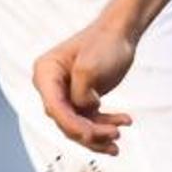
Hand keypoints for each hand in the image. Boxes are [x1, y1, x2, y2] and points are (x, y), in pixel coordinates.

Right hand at [34, 20, 140, 152]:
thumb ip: (81, 92)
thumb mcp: (90, 66)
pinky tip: (125, 121)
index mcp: (46, 73)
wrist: (122, 33)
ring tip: (119, 138)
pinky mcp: (82, 98)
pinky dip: (106, 124)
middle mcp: (51, 85)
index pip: (53, 107)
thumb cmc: (104, 43)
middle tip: (114, 135)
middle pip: (65, 120)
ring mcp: (66, 93)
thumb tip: (83, 108)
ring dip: (99, 134)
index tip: (90, 133)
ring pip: (78, 125)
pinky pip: (90, 119)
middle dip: (89, 132)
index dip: (71, 124)